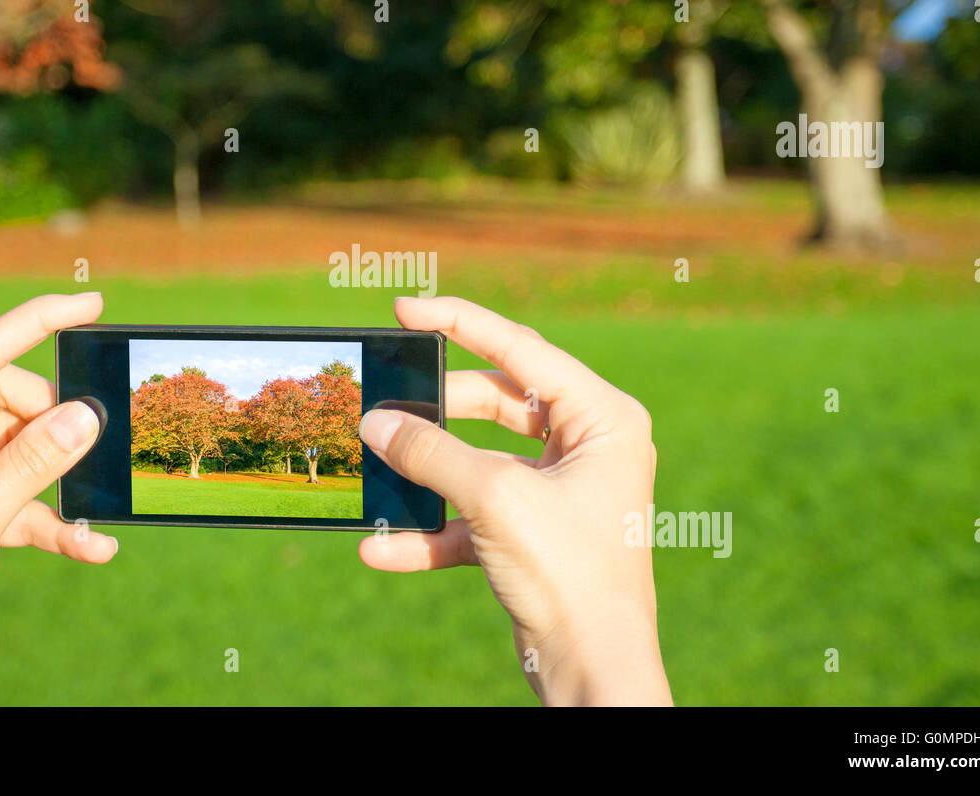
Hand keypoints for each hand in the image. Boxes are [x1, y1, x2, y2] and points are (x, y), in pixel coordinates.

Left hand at [0, 293, 117, 704]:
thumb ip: (30, 466)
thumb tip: (87, 415)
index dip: (39, 321)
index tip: (93, 305)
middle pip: (4, 396)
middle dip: (51, 419)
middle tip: (89, 443)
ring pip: (17, 446)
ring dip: (57, 478)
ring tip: (92, 510)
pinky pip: (18, 497)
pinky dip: (52, 519)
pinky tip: (90, 546)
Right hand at [358, 296, 671, 705]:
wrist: (594, 670)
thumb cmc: (572, 575)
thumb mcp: (495, 498)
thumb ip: (431, 453)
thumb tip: (375, 423)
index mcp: (603, 417)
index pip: (521, 349)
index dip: (459, 322)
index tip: (406, 309)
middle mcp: (586, 445)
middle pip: (496, 401)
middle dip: (436, 409)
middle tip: (385, 401)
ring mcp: (559, 489)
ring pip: (478, 458)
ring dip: (428, 470)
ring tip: (377, 465)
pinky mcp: (533, 531)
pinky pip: (473, 515)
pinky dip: (431, 529)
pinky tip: (382, 548)